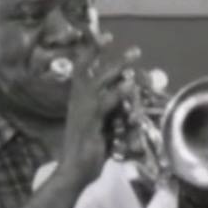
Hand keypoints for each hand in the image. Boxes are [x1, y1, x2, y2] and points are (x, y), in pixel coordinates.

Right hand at [58, 39, 141, 186]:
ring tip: (134, 56)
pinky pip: (104, 103)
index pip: (82, 69)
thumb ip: (113, 116)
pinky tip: (129, 85)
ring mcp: (82, 111)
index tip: (106, 36)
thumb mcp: (102, 129)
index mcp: (78, 101)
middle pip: (90, 69)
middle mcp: (77, 102)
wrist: (73, 172)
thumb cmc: (87, 153)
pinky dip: (117, 92)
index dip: (92, 51)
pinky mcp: (89, 122)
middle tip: (132, 47)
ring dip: (117, 66)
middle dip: (108, 54)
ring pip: (99, 81)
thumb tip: (130, 107)